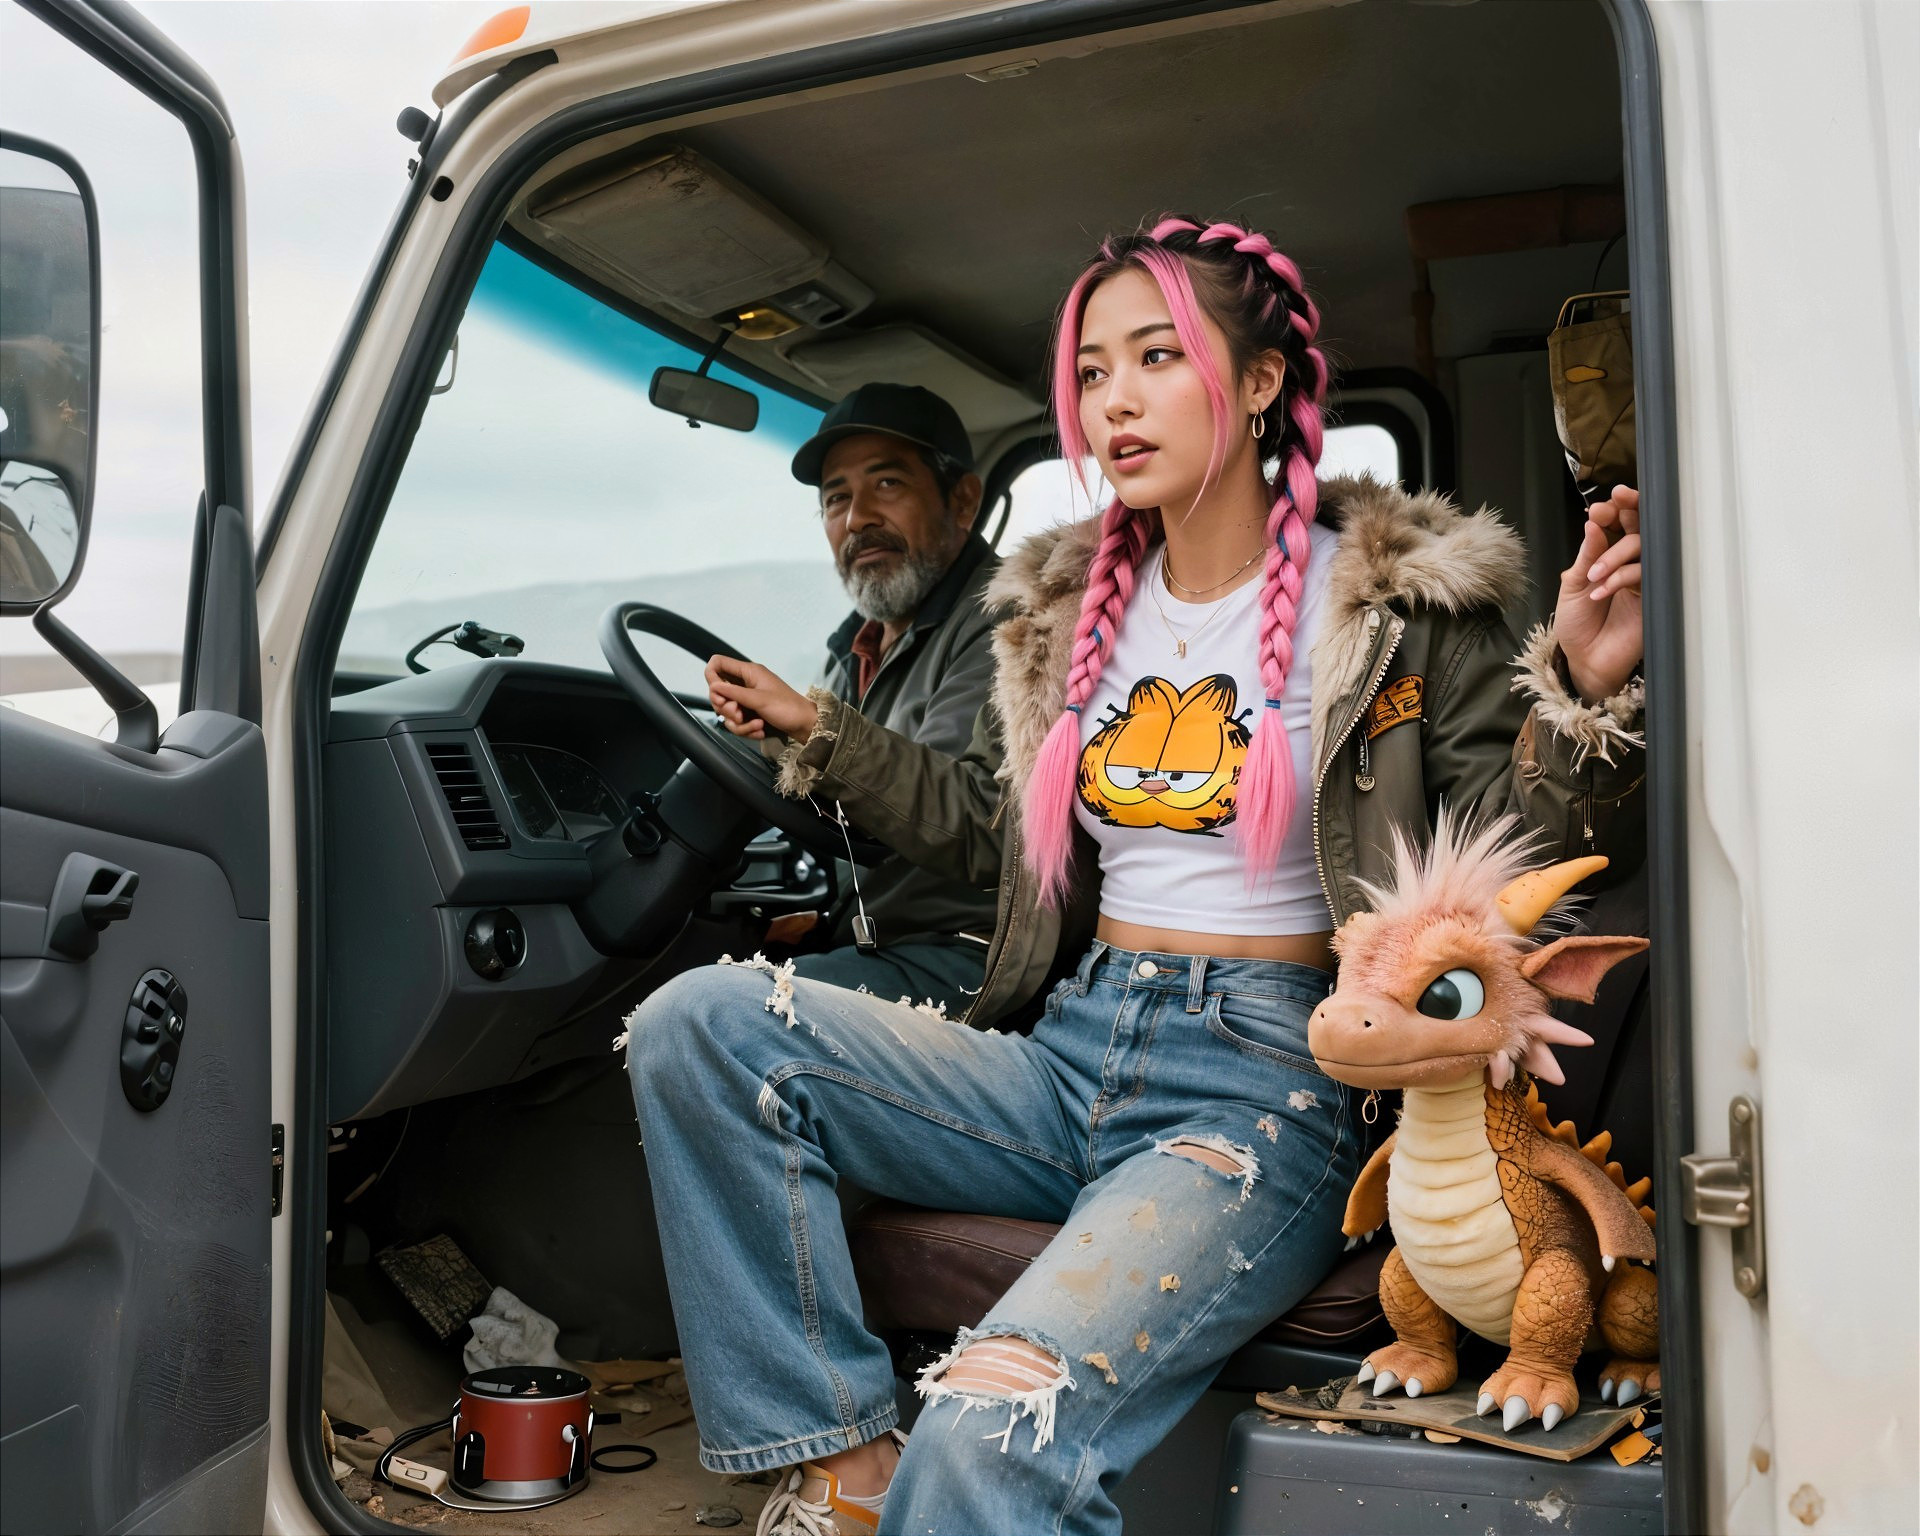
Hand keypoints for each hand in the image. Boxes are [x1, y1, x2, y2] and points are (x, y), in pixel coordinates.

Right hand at [705, 655, 817, 740]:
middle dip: (726, 708)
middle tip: (738, 714)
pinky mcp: (750, 714)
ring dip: (739, 724)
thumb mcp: (759, 699)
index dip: (712, 677)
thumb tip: (713, 686)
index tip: (718, 694)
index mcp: (748, 672)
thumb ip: (734, 692)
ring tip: (757, 725)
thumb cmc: (788, 708)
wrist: (805, 726)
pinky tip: (760, 731)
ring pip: (727, 712)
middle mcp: (745, 683)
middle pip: (718, 692)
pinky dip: (747, 729)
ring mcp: (747, 699)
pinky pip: (737, 723)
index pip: (718, 663)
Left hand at [1553, 485, 1643, 702]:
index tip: (1600, 507)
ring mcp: (1643, 578)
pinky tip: (1600, 592)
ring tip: (1593, 575)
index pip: (1620, 523)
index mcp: (1609, 556)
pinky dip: (1620, 578)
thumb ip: (1587, 556)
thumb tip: (1593, 524)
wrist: (1585, 659)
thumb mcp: (1573, 585)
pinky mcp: (1652, 596)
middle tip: (1607, 510)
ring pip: (1642, 547)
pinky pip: (1644, 575)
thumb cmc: (1578, 623)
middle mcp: (1630, 563)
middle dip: (1627, 511)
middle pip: (1640, 526)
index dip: (1614, 510)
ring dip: (1615, 555)